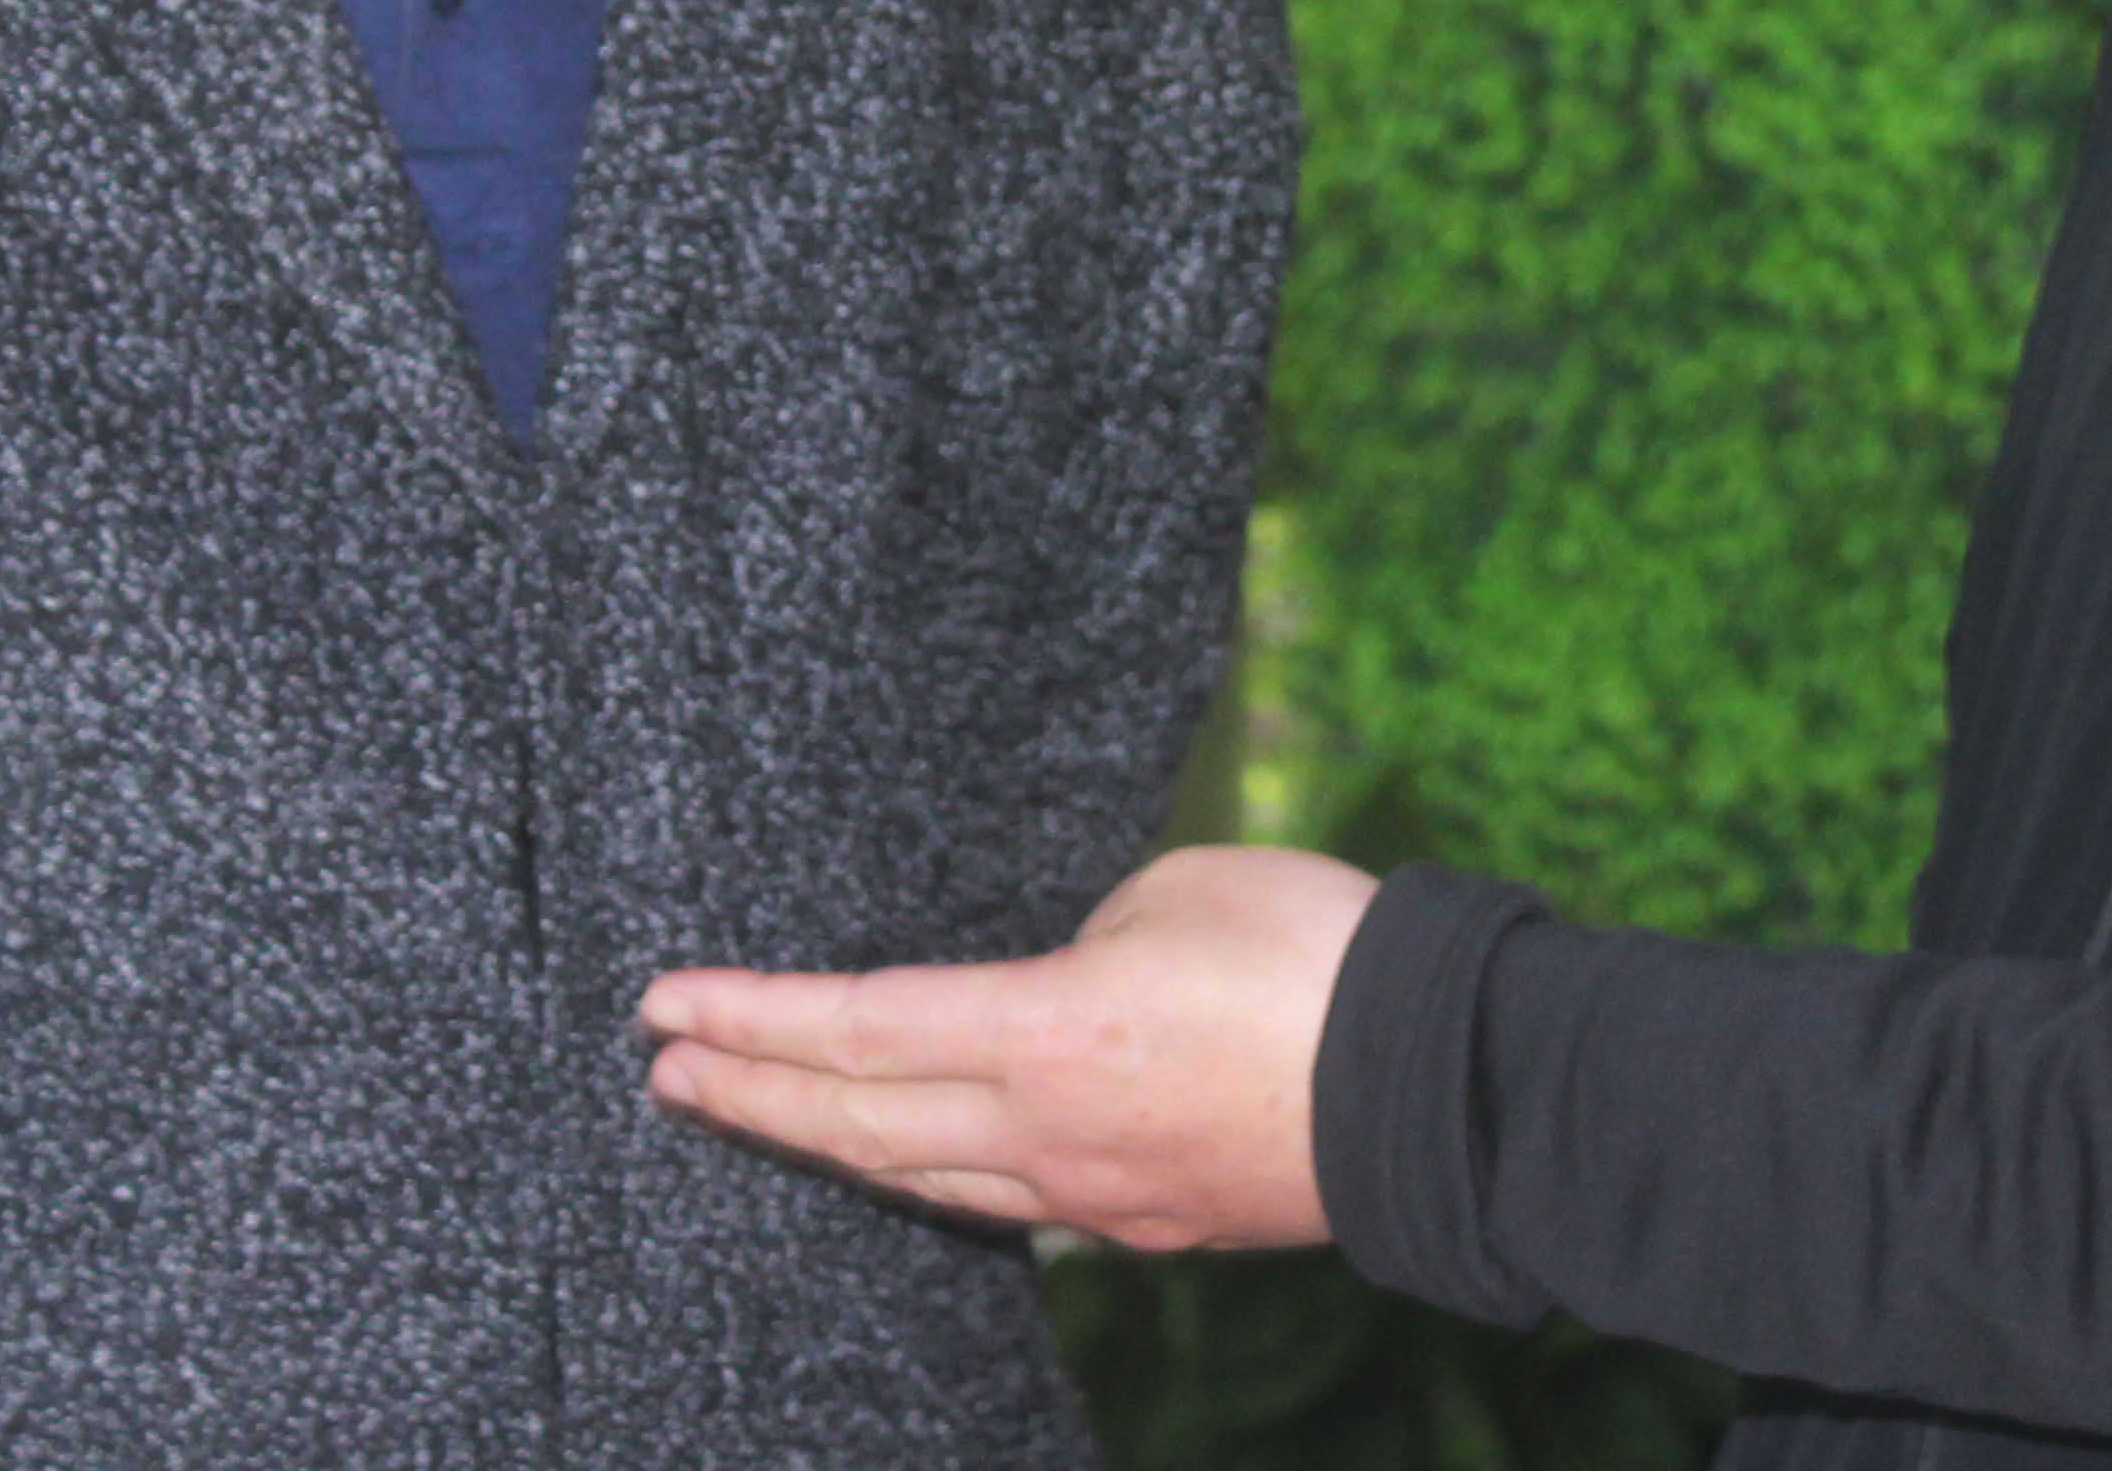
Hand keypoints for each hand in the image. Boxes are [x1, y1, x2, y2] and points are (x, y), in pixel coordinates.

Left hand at [636, 845, 1378, 1249]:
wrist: (1450, 1088)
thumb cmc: (1319, 954)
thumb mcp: (1175, 889)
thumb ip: (1083, 937)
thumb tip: (1057, 987)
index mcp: (1047, 1031)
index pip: (855, 1028)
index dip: (748, 1018)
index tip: (661, 1004)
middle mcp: (1050, 1133)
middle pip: (861, 1123)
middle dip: (751, 1093)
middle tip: (666, 1071)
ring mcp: (1099, 1196)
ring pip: (925, 1176)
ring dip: (829, 1142)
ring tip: (758, 1113)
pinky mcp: (1154, 1222)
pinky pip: (1007, 1201)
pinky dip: (931, 1171)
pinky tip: (913, 1157)